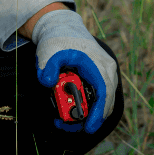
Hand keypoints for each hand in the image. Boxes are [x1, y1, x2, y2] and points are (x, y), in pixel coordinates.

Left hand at [33, 10, 117, 134]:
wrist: (62, 26)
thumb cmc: (58, 39)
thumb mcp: (50, 51)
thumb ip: (48, 66)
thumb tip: (47, 82)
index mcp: (98, 64)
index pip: (104, 92)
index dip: (98, 112)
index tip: (88, 128)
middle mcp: (107, 69)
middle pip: (106, 101)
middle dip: (90, 118)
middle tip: (67, 127)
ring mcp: (106, 72)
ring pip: (104, 101)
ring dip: (89, 113)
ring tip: (65, 121)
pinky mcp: (101, 75)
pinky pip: (100, 95)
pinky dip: (90, 106)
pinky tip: (72, 111)